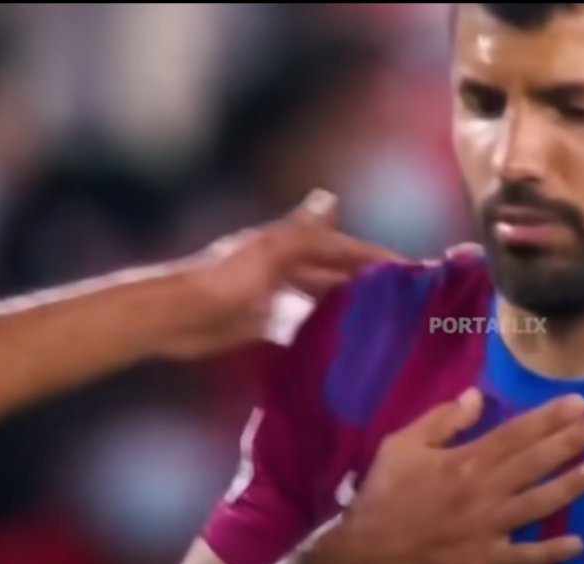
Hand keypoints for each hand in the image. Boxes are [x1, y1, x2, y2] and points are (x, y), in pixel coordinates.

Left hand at [157, 189, 399, 358]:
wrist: (174, 317)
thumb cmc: (222, 280)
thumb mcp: (268, 252)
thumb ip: (303, 231)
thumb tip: (331, 197)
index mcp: (288, 244)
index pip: (341, 247)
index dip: (373, 256)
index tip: (410, 271)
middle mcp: (284, 267)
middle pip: (333, 274)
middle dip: (365, 284)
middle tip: (404, 303)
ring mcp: (274, 297)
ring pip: (320, 301)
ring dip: (345, 310)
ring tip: (381, 326)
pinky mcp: (261, 325)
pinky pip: (300, 327)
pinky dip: (319, 333)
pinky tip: (340, 346)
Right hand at [302, 389, 583, 563]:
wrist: (366, 557)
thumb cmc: (383, 497)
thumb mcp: (401, 446)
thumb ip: (441, 420)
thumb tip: (476, 396)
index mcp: (464, 461)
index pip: (516, 433)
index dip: (550, 417)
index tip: (579, 403)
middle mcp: (484, 491)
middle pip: (536, 462)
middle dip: (572, 441)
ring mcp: (489, 529)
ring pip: (540, 503)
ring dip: (573, 485)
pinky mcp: (487, 562)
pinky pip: (527, 556)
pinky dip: (553, 550)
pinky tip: (577, 542)